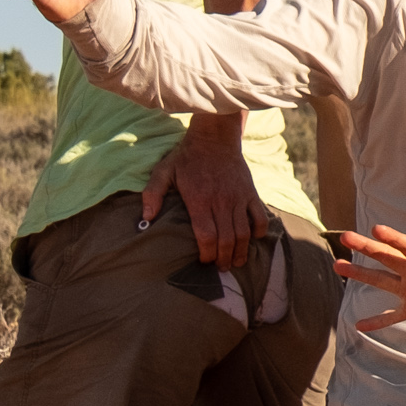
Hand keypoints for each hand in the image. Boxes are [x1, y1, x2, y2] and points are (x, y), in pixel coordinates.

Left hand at [142, 112, 263, 269]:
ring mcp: (238, 197)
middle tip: (220, 268)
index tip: (203, 261)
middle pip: (227, 239)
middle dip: (224, 258)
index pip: (207, 236)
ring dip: (241, 251)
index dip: (207, 253)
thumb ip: (152, 194)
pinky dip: (258, 231)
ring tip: (235, 262)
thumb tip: (145, 218)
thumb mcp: (163, 171)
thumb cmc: (186, 157)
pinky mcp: (250, 193)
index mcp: (199, 200)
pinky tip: (251, 239)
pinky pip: (259, 217)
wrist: (214, 137)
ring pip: (244, 232)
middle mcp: (221, 201)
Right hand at [334, 225, 405, 337]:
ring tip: (338, 265)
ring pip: (382, 280)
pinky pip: (391, 315)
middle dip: (367, 247)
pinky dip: (377, 320)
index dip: (394, 239)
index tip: (376, 229)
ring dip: (361, 273)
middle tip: (345, 237)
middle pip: (388, 257)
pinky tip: (358, 325)